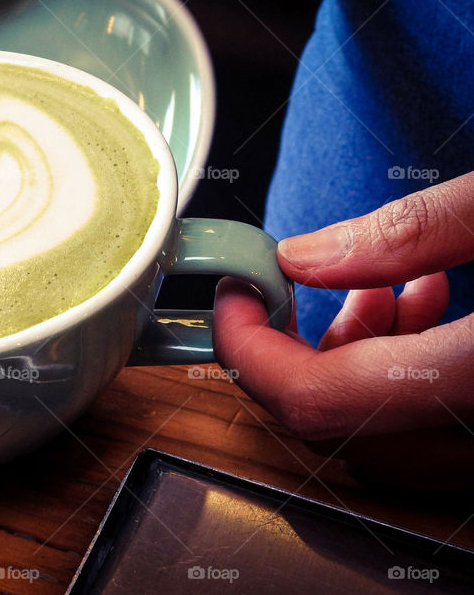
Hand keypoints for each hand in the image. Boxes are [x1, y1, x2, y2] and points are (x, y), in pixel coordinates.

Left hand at [214, 172, 473, 486]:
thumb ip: (411, 233)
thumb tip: (306, 257)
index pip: (316, 398)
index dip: (249, 349)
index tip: (234, 297)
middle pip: (341, 427)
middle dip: (300, 351)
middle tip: (299, 288)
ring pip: (388, 437)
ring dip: (360, 361)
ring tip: (389, 285)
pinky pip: (437, 432)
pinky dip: (410, 377)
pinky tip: (433, 306)